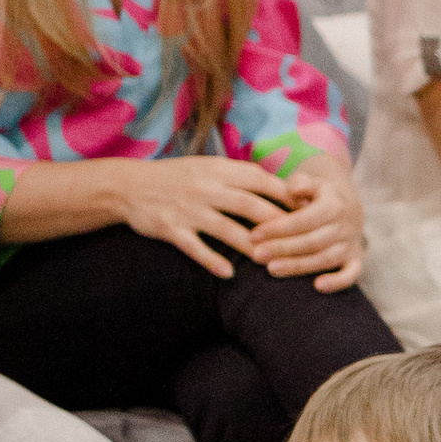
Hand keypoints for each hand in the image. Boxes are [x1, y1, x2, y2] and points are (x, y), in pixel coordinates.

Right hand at [121, 153, 300, 279]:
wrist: (129, 185)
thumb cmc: (179, 177)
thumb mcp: (210, 167)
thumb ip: (242, 176)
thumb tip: (283, 185)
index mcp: (220, 170)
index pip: (262, 182)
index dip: (288, 197)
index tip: (311, 212)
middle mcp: (206, 188)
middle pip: (251, 207)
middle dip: (279, 226)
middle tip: (303, 244)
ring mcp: (188, 209)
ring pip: (227, 230)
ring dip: (251, 248)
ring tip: (272, 263)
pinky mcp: (170, 228)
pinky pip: (194, 247)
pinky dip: (211, 260)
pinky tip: (229, 274)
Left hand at [240, 149, 366, 290]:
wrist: (347, 208)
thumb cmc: (317, 196)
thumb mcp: (310, 183)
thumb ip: (300, 183)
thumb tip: (293, 189)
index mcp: (333, 205)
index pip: (303, 220)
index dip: (278, 228)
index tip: (253, 235)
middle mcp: (344, 226)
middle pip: (312, 241)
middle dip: (283, 249)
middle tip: (256, 255)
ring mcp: (350, 245)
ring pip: (325, 259)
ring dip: (298, 266)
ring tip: (271, 269)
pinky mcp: (354, 260)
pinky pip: (351, 274)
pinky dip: (338, 282)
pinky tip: (318, 286)